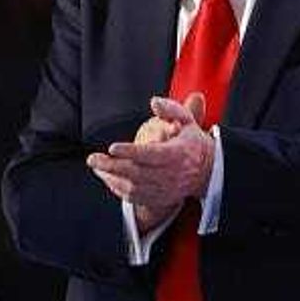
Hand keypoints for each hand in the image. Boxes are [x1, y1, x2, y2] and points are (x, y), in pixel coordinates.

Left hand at [86, 93, 213, 216]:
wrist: (207, 171)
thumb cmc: (191, 142)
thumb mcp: (187, 120)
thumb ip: (171, 109)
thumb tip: (154, 102)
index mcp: (177, 153)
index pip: (152, 154)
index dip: (131, 152)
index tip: (113, 147)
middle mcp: (171, 174)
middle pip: (137, 172)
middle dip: (112, 166)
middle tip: (92, 158)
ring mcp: (165, 189)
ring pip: (133, 187)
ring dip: (111, 178)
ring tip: (96, 167)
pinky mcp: (159, 199)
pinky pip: (134, 197)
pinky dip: (118, 189)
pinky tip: (107, 177)